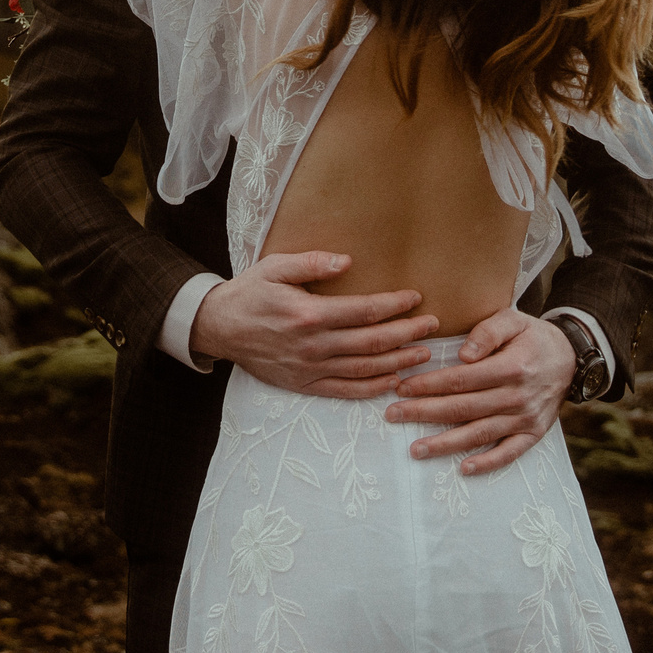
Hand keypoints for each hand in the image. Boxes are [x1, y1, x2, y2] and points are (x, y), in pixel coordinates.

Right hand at [189, 251, 439, 398]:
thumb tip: (347, 261)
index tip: (416, 297)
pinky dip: (373, 388)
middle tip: (433, 325)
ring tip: (424, 353)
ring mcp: (310, 369)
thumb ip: (312, 263)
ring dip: (399, 362)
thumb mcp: (275, 267)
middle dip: (407, 333)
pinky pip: (346, 390)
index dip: (394, 305)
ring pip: (365, 369)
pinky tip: (393, 381)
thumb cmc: (250, 292)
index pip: (364, 311)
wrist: (219, 328)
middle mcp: (314, 345)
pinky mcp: (305, 384)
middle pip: (372, 341)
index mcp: (309, 314)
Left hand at [384, 306, 574, 475]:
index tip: (402, 387)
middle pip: (463, 408)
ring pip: (480, 434)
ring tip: (415, 449)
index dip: (430, 384)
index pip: (462, 379)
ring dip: (446, 443)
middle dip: (424, 413)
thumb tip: (463, 355)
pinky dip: (487, 463)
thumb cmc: (533, 337)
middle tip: (393, 416)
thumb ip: (488, 331)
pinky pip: (509, 453)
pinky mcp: (533, 434)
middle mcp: (518, 396)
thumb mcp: (514, 320)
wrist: (572, 359)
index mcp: (511, 367)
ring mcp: (526, 419)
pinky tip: (463, 469)